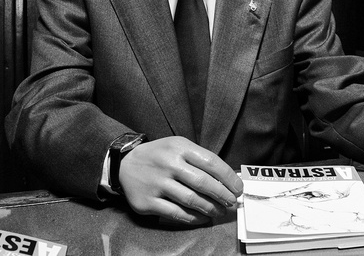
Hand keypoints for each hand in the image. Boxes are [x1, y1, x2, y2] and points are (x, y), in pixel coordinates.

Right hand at [117, 136, 242, 225]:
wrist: (125, 164)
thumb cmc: (159, 156)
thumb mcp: (178, 146)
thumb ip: (200, 159)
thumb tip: (227, 178)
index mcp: (179, 147)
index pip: (211, 162)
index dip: (228, 177)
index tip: (238, 187)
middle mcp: (169, 164)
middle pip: (203, 182)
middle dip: (223, 195)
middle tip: (232, 201)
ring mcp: (158, 183)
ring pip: (192, 200)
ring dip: (211, 208)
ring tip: (220, 210)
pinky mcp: (148, 201)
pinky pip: (177, 213)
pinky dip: (193, 218)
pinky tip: (202, 217)